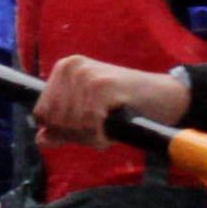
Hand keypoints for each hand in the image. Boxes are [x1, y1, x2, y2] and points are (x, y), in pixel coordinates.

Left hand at [33, 58, 192, 143]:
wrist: (165, 96)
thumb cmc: (125, 106)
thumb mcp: (88, 115)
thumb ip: (62, 127)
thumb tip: (41, 140)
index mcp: (64, 69)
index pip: (42, 113)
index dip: (61, 131)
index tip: (85, 128)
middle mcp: (71, 67)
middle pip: (55, 121)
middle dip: (77, 134)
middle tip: (101, 127)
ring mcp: (86, 75)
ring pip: (71, 125)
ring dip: (91, 136)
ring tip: (109, 124)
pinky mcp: (102, 86)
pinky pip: (89, 125)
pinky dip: (100, 136)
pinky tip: (114, 127)